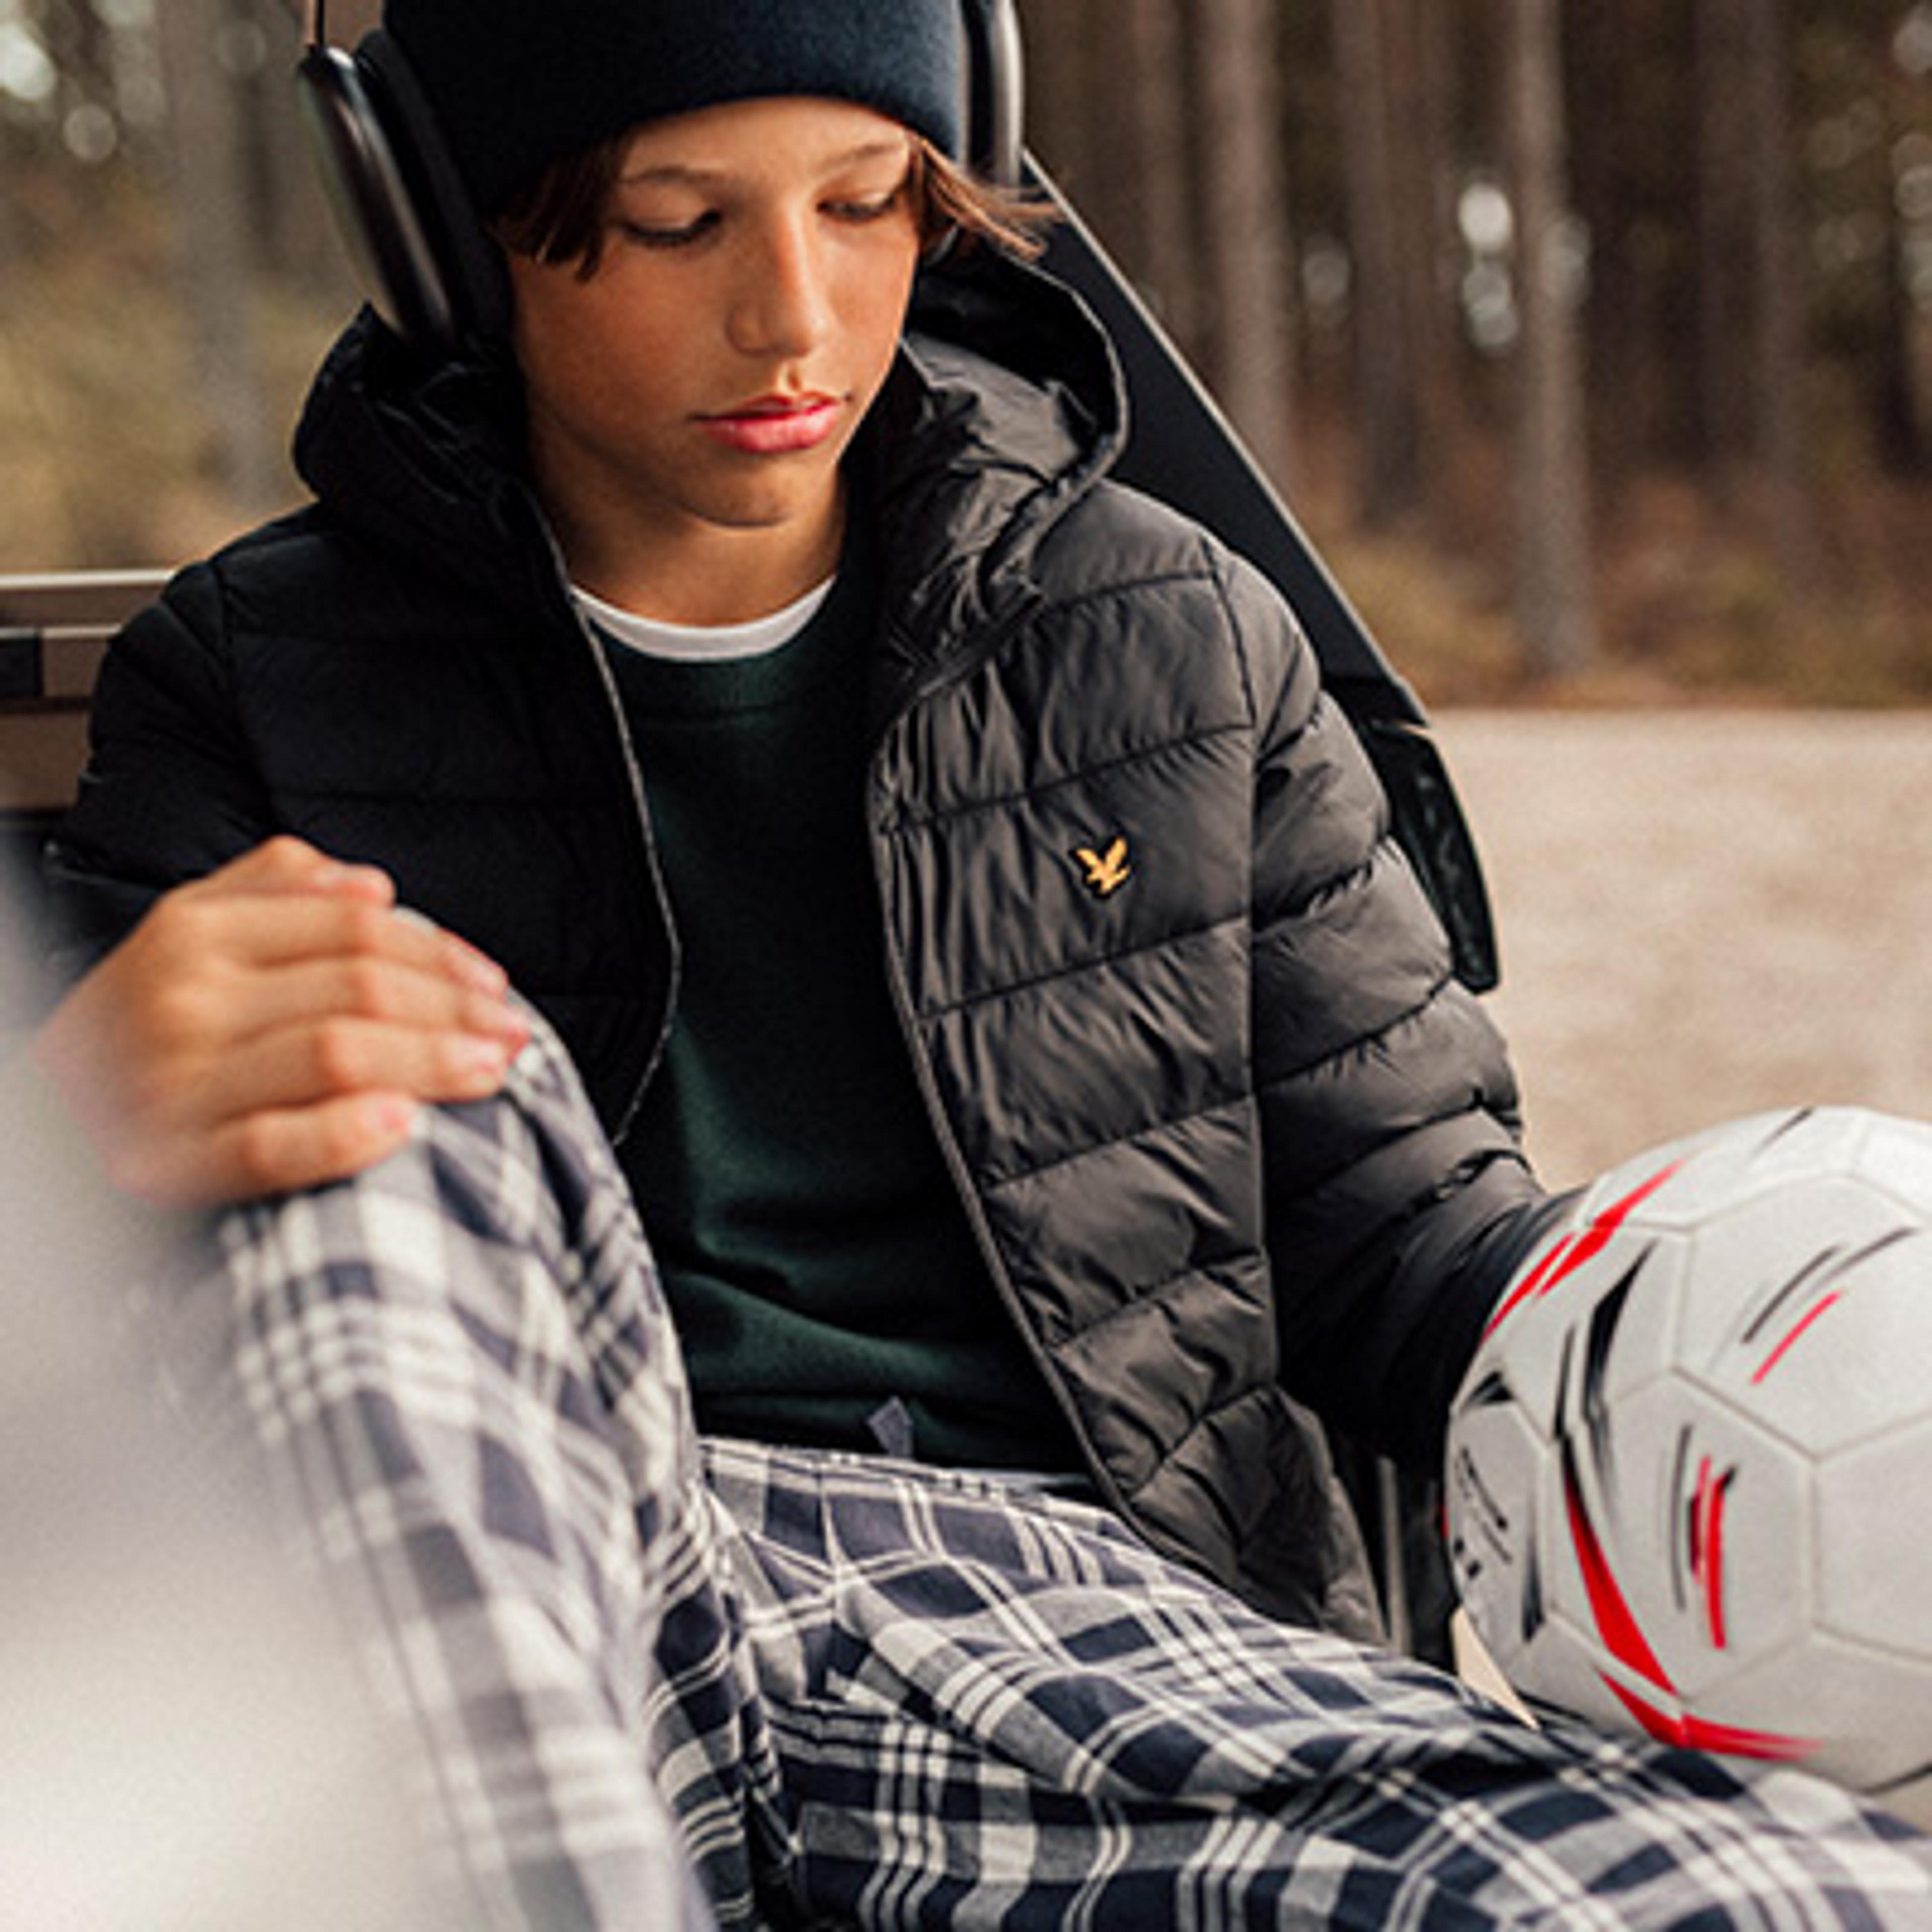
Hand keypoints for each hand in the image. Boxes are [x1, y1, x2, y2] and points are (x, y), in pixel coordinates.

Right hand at [32, 837, 530, 1206]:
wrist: (32, 1119)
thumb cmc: (135, 1026)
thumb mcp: (187, 935)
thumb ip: (272, 892)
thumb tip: (370, 885)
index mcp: (196, 929)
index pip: (353, 928)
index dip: (440, 954)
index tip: (494, 984)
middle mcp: (184, 994)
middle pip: (357, 987)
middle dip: (453, 1010)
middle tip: (511, 1033)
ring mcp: (173, 1081)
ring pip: (333, 1055)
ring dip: (429, 1062)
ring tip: (490, 1070)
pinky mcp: (165, 1164)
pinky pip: (268, 1146)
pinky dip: (341, 1136)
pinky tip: (400, 1126)